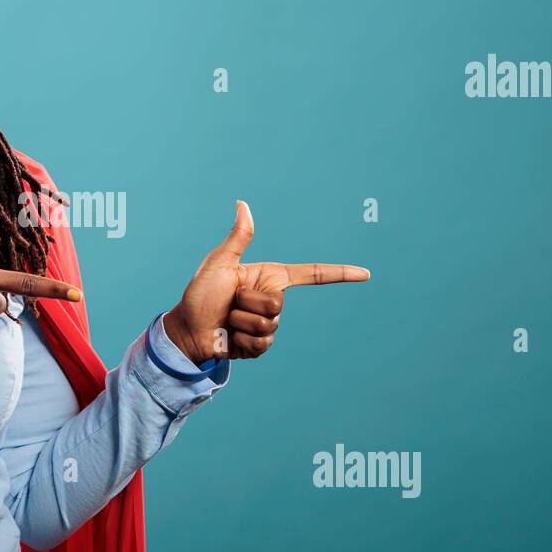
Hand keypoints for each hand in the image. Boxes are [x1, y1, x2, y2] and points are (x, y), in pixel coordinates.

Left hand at [163, 200, 369, 362]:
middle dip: (247, 303)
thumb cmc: (200, 293)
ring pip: (268, 324)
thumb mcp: (219, 263)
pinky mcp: (260, 346)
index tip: (365, 273)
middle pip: (277, 304)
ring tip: (227, 319)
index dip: (338, 274)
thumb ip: (238, 237)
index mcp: (270, 278)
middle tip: (229, 302)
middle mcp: (272, 300)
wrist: (187, 329)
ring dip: (240, 321)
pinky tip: (229, 336)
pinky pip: (261, 344)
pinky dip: (240, 340)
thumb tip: (242, 204)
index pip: (311, 275)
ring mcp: (267, 325)